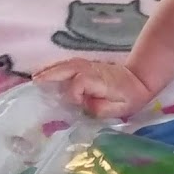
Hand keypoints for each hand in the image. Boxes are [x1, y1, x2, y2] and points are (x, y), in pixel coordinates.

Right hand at [33, 58, 152, 118]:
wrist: (139, 80)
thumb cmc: (129, 97)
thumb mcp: (119, 109)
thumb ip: (99, 108)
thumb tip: (82, 105)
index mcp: (100, 81)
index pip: (80, 82)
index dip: (74, 93)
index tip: (74, 103)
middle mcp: (92, 70)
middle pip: (69, 68)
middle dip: (51, 74)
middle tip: (35, 82)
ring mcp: (89, 66)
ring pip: (66, 64)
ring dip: (50, 70)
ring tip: (36, 78)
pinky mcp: (87, 65)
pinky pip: (68, 64)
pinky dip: (56, 67)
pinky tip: (46, 73)